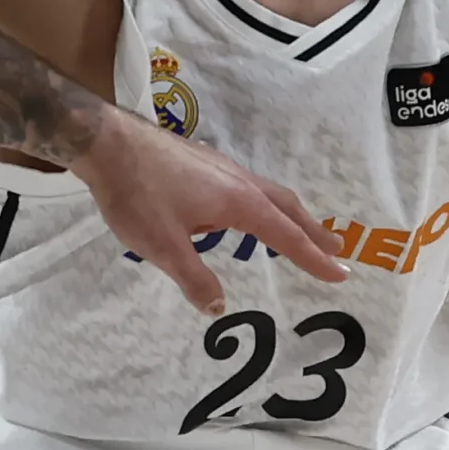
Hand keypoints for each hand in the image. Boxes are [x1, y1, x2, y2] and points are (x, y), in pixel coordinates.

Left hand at [72, 110, 347, 313]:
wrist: (107, 142)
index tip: (341, 273)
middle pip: (287, 207)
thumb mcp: (163, 246)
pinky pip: (249, 185)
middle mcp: (239, 181)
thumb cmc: (137, 194)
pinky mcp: (204, 161)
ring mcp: (222, 167)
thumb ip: (194, 278)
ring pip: (268, 193)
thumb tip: (218, 307)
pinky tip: (242, 212)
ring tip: (298, 231)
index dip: (314, 258)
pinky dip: (265, 203)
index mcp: (238, 202)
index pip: (286, 236)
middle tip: (336, 250)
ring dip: (289, 214)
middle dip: (312, 231)